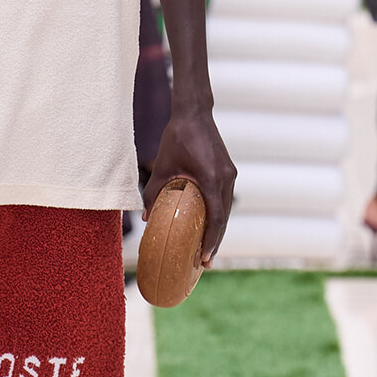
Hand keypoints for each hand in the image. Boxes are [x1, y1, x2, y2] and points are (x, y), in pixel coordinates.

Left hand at [142, 106, 235, 266]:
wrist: (194, 113)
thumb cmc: (176, 138)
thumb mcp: (162, 167)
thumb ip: (154, 192)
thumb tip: (146, 219)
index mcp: (212, 179)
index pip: (216, 217)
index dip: (212, 240)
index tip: (204, 257)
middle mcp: (226, 178)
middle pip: (224, 218)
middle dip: (216, 242)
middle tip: (205, 262)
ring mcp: (230, 174)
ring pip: (226, 209)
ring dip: (219, 229)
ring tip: (207, 249)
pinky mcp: (228, 170)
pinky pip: (225, 198)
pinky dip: (219, 214)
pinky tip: (209, 225)